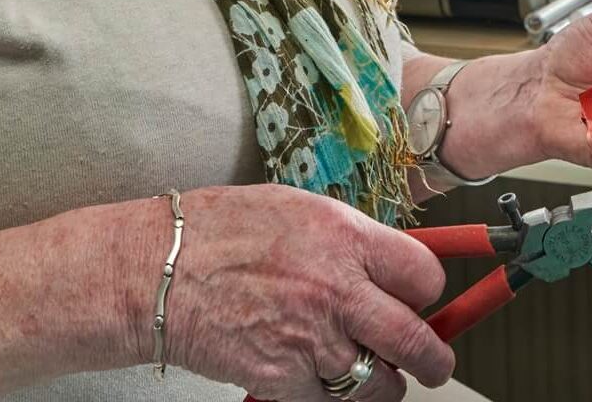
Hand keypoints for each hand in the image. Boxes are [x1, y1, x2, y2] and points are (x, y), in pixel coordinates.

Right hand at [166, 183, 453, 400]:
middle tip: (432, 362)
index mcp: (346, 238)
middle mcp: (338, 290)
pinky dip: (326, 398)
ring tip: (366, 373)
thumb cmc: (217, 232)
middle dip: (432, 359)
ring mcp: (313, 340)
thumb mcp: (296, 209)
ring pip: (378, 385)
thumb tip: (384, 265)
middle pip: (417, 342)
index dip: (425, 292)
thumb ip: (347, 239)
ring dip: (378, 384)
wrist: (159, 272)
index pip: (424, 276)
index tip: (417, 300)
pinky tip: (312, 376)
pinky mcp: (285, 381)